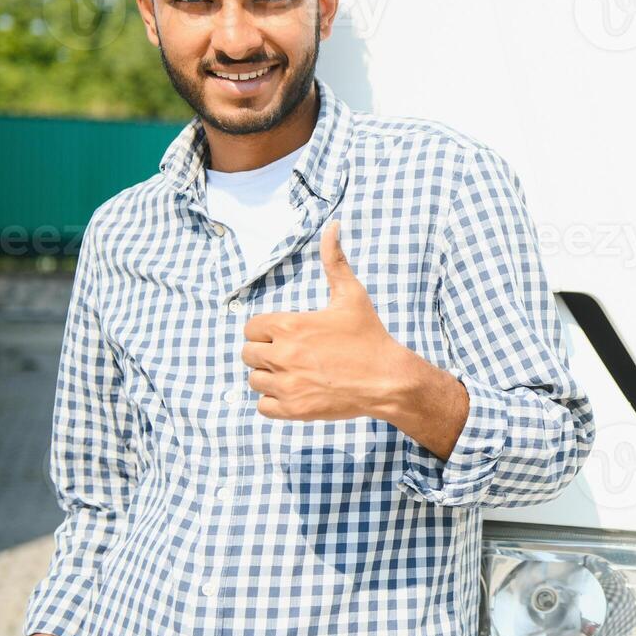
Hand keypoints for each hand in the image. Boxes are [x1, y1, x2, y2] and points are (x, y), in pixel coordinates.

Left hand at [242, 219, 407, 421]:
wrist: (387, 379)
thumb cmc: (369, 336)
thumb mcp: (351, 295)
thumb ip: (334, 260)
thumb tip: (332, 226)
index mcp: (289, 326)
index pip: (251, 328)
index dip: (266, 331)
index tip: (286, 335)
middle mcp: (282, 356)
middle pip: (248, 354)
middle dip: (266, 353)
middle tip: (291, 354)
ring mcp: (286, 385)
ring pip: (254, 380)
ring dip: (269, 377)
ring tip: (294, 373)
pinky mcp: (293, 409)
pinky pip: (263, 406)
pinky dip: (274, 401)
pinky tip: (295, 391)